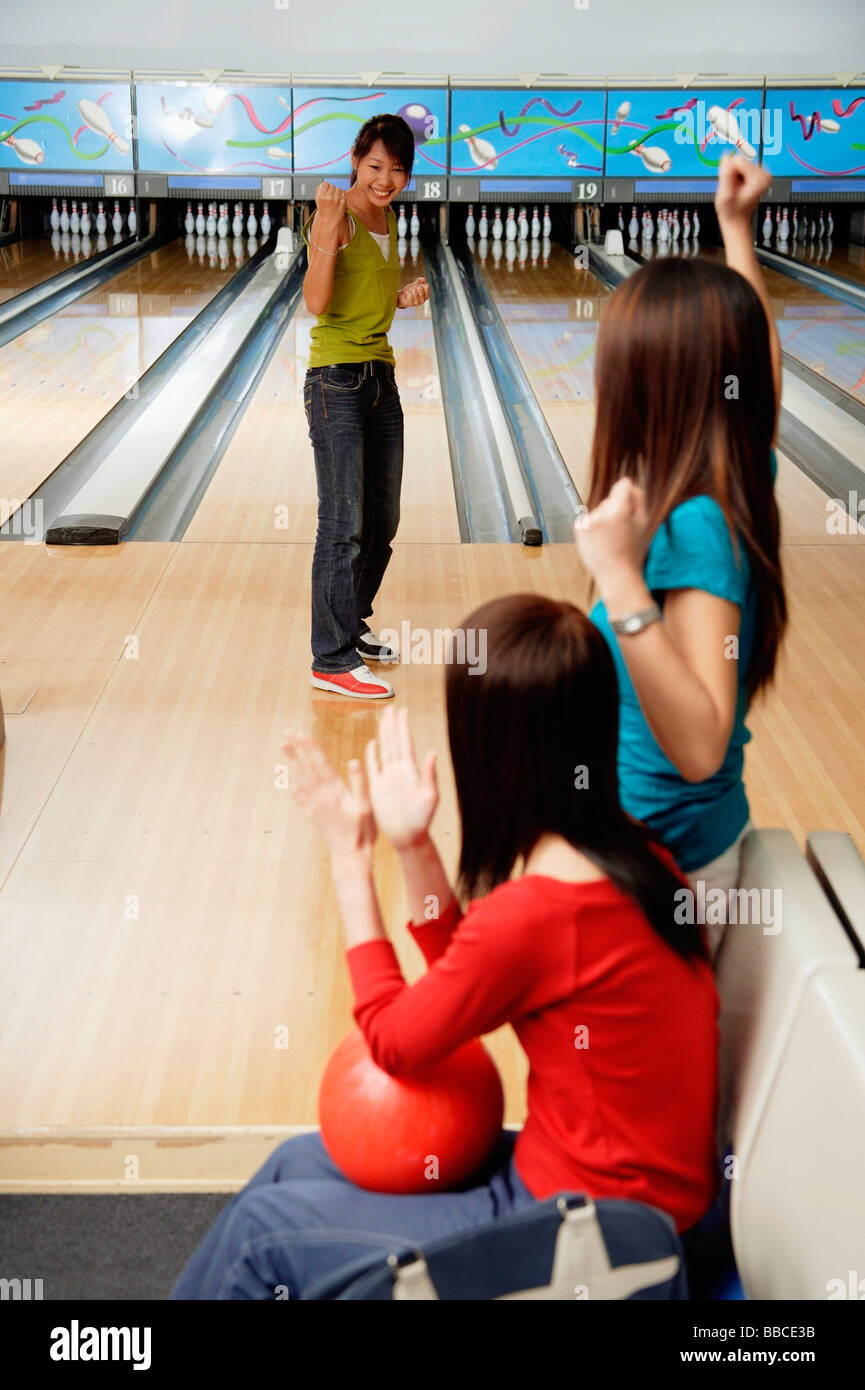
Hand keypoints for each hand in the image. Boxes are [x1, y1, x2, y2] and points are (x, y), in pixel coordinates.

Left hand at [282, 730, 375, 862]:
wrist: (350, 856)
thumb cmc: (363, 832)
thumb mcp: (366, 807)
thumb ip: (359, 783)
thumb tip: (353, 761)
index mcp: (335, 791)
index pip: (320, 763)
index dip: (310, 747)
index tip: (302, 733)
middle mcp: (321, 796)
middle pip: (307, 767)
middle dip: (298, 748)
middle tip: (287, 732)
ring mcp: (314, 805)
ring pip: (300, 778)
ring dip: (292, 760)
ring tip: (284, 746)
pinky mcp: (312, 814)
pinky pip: (299, 795)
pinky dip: (292, 782)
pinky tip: (287, 776)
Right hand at [314, 181, 346, 228]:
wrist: (330, 221)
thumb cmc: (324, 210)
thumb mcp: (318, 200)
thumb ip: (319, 190)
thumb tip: (322, 184)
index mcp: (321, 196)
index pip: (325, 184)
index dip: (326, 187)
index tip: (326, 191)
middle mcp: (328, 197)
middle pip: (332, 186)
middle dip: (331, 190)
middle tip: (331, 196)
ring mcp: (336, 199)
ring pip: (338, 188)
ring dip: (337, 192)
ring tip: (335, 198)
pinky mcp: (343, 202)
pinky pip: (343, 192)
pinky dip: (341, 195)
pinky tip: (339, 200)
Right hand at [365, 706, 438, 851]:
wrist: (408, 837)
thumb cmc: (422, 820)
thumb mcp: (429, 797)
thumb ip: (429, 775)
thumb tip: (433, 752)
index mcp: (410, 771)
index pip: (405, 743)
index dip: (403, 726)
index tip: (403, 710)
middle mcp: (399, 772)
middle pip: (394, 742)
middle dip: (392, 725)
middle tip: (391, 707)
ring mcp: (388, 779)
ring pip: (384, 751)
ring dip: (383, 734)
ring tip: (383, 719)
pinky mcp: (378, 789)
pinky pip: (374, 767)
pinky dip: (372, 755)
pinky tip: (372, 743)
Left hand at [397, 277, 429, 308]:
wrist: (401, 297)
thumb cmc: (409, 291)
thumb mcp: (415, 285)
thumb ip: (419, 281)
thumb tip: (424, 279)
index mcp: (426, 296)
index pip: (427, 286)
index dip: (421, 284)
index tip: (418, 287)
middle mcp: (423, 300)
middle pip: (420, 288)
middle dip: (415, 287)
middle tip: (413, 290)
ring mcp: (417, 303)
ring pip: (415, 292)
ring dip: (411, 290)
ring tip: (410, 293)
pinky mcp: (411, 304)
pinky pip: (410, 295)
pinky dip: (407, 293)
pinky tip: (407, 295)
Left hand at [573, 478, 649, 590]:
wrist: (616, 574)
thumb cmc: (632, 551)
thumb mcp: (643, 523)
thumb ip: (638, 499)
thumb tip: (627, 482)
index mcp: (620, 512)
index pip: (623, 485)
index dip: (627, 493)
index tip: (628, 502)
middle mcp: (602, 514)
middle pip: (609, 500)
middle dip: (615, 511)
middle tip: (621, 533)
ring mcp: (588, 522)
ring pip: (598, 510)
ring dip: (603, 520)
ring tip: (610, 539)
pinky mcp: (579, 528)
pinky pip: (588, 519)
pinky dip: (593, 527)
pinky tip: (600, 541)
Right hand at [714, 154, 771, 227]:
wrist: (737, 218)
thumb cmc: (732, 211)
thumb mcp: (725, 195)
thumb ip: (726, 175)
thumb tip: (726, 157)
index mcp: (760, 179)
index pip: (738, 160)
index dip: (730, 173)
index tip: (732, 185)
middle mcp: (764, 173)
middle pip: (740, 160)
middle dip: (733, 173)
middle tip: (734, 188)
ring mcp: (761, 172)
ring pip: (739, 161)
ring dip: (734, 175)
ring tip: (736, 188)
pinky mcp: (757, 171)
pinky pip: (740, 165)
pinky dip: (736, 175)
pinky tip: (738, 185)